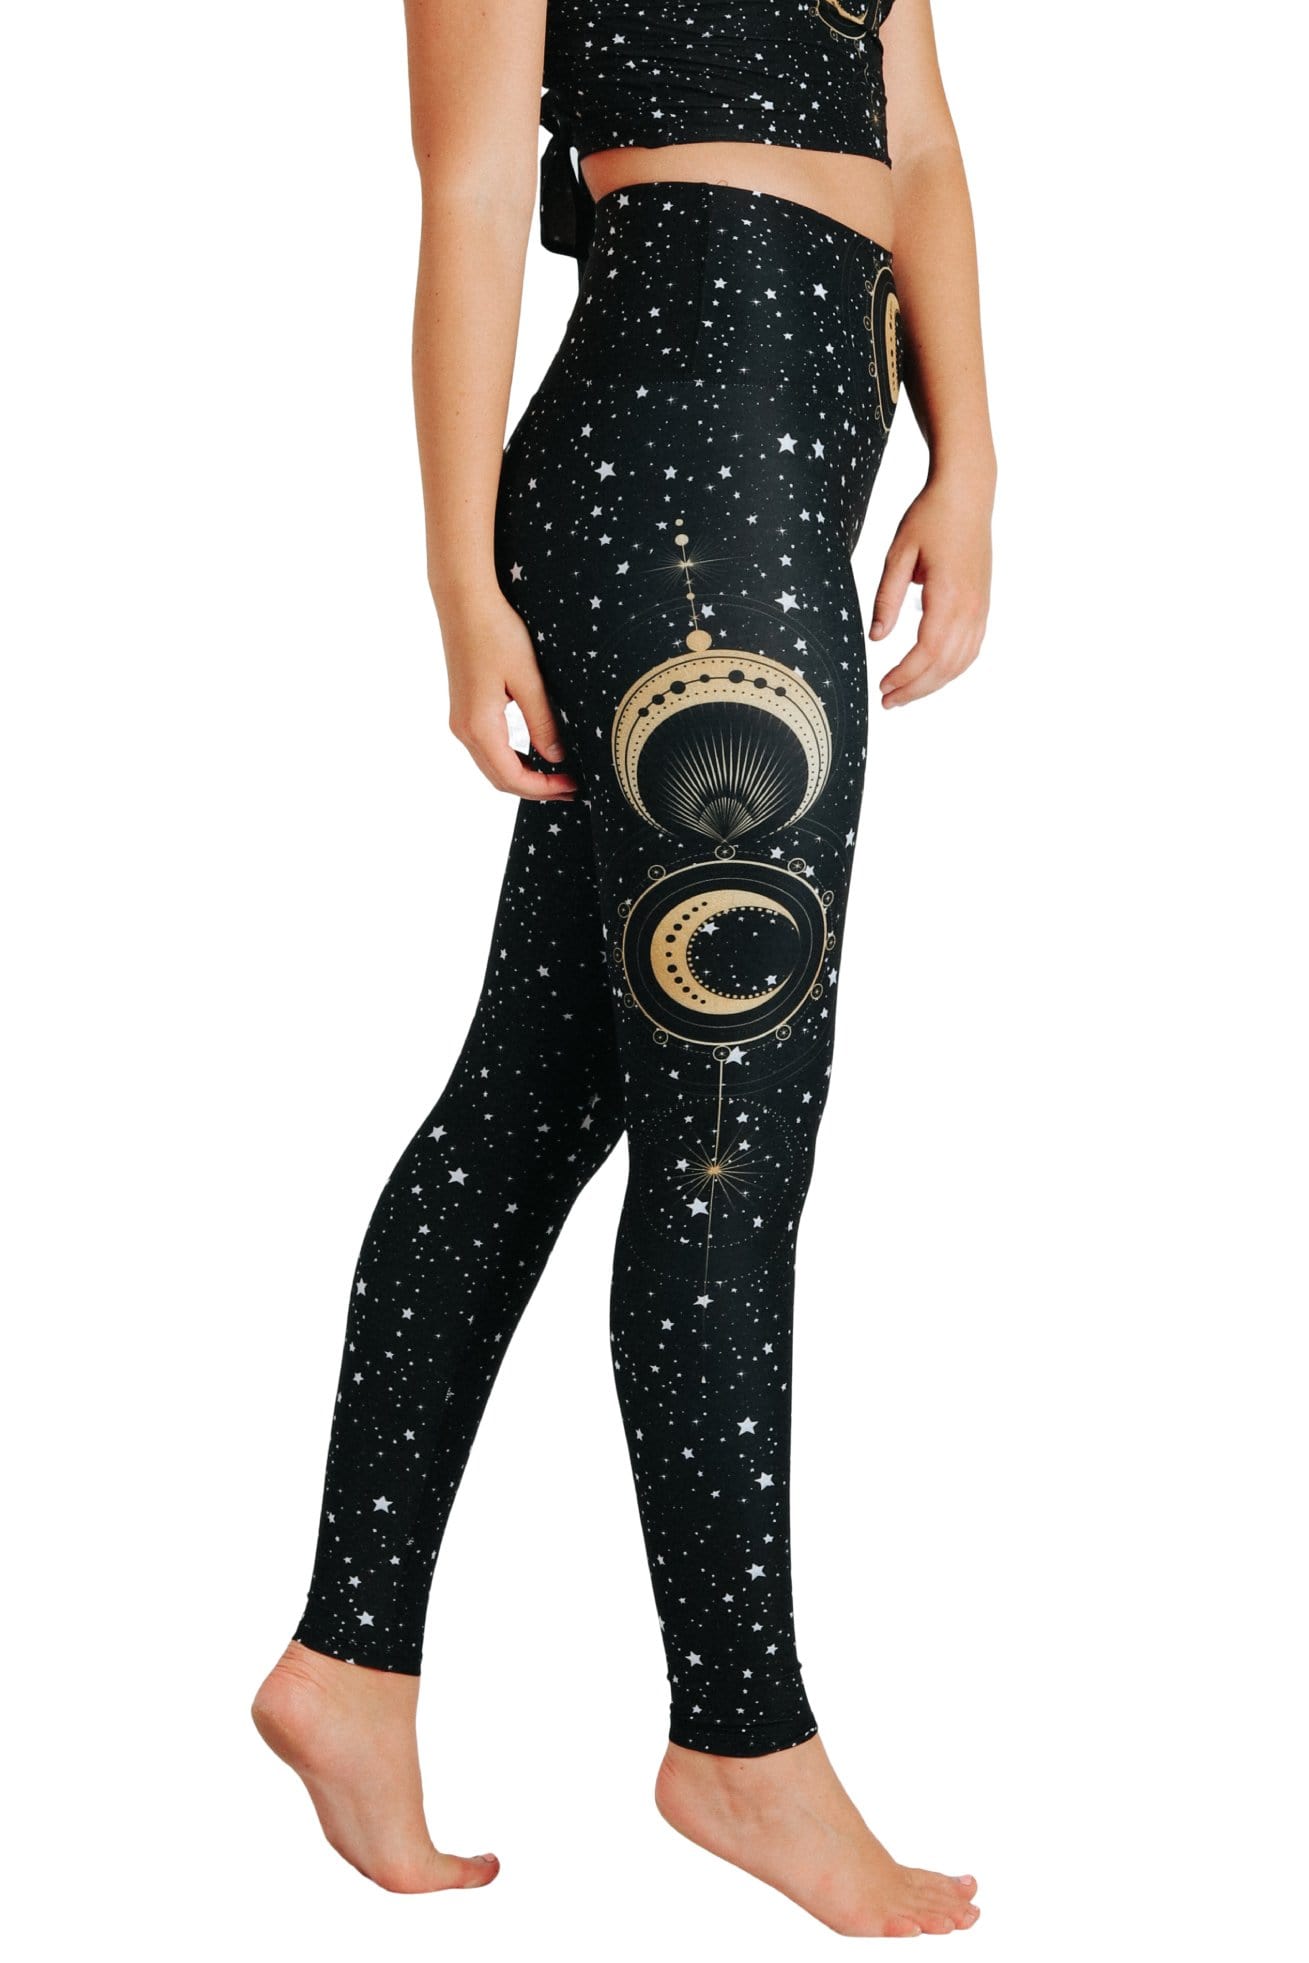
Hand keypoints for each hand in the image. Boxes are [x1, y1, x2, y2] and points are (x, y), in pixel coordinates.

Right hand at [440, 590, 578, 798]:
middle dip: (536, 789)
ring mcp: (461, 721)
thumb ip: (542, 722)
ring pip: (492, 766)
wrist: (464, 602)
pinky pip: (488, 749)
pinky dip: (512, 760)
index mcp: (479, 726)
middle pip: (500, 779)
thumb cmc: (497, 632)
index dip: (544, 789)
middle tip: (571, 788)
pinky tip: (536, 755)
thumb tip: (558, 758)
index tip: (573, 786)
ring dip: (524, 776)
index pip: (512, 777)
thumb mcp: (528, 679)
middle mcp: (464, 729)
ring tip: (558, 776)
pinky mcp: (464, 710)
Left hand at [869, 472, 992, 708]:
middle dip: (915, 689)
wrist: (967, 494)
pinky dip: (951, 669)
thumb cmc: (930, 518)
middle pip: (945, 666)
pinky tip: (932, 674)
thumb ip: (886, 598)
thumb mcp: (898, 554)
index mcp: (948, 596)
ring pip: (961, 662)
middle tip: (888, 702)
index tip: (882, 687)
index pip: (927, 653)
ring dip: (933, 684)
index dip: (905, 676)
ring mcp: (981, 608)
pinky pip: (971, 649)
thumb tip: (876, 638)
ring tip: (905, 694)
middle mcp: (971, 608)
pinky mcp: (983, 605)